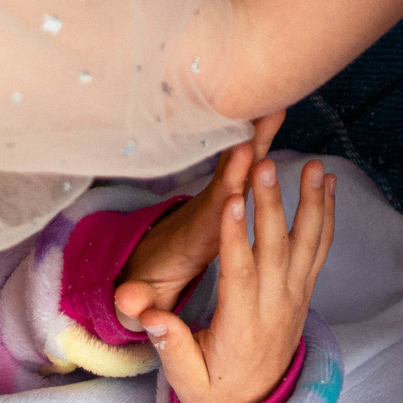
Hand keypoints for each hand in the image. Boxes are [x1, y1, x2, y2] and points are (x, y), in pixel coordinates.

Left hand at [114, 114, 282, 333]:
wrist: (148, 266)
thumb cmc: (151, 284)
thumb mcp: (142, 299)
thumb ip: (136, 300)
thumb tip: (126, 300)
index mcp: (194, 236)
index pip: (214, 209)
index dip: (228, 184)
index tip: (242, 157)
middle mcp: (207, 209)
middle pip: (228, 173)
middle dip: (246, 143)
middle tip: (263, 111)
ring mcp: (217, 197)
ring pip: (240, 160)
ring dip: (257, 132)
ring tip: (276, 101)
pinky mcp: (228, 192)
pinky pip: (247, 161)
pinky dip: (261, 137)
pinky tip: (275, 112)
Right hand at [135, 156, 335, 402]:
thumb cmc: (213, 389)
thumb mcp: (186, 379)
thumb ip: (171, 346)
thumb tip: (151, 318)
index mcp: (243, 326)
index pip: (241, 275)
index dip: (236, 237)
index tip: (231, 199)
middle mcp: (276, 308)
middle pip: (277, 250)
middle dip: (272, 205)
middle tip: (265, 165)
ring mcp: (296, 297)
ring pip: (308, 244)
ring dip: (312, 203)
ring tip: (315, 166)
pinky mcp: (304, 291)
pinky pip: (320, 248)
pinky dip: (327, 214)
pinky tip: (329, 184)